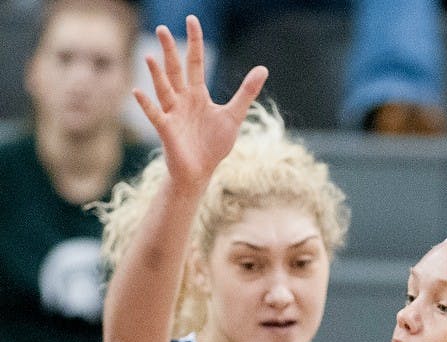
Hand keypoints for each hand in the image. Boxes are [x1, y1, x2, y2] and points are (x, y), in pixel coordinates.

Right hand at [134, 15, 267, 188]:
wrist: (201, 172)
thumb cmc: (214, 144)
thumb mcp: (234, 116)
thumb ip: (246, 92)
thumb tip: (263, 68)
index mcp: (197, 94)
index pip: (195, 61)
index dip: (194, 42)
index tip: (191, 19)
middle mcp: (182, 100)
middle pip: (175, 70)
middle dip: (169, 51)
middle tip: (162, 29)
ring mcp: (173, 114)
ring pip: (163, 89)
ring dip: (156, 74)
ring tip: (150, 56)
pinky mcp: (167, 130)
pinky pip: (155, 114)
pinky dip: (147, 105)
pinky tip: (138, 92)